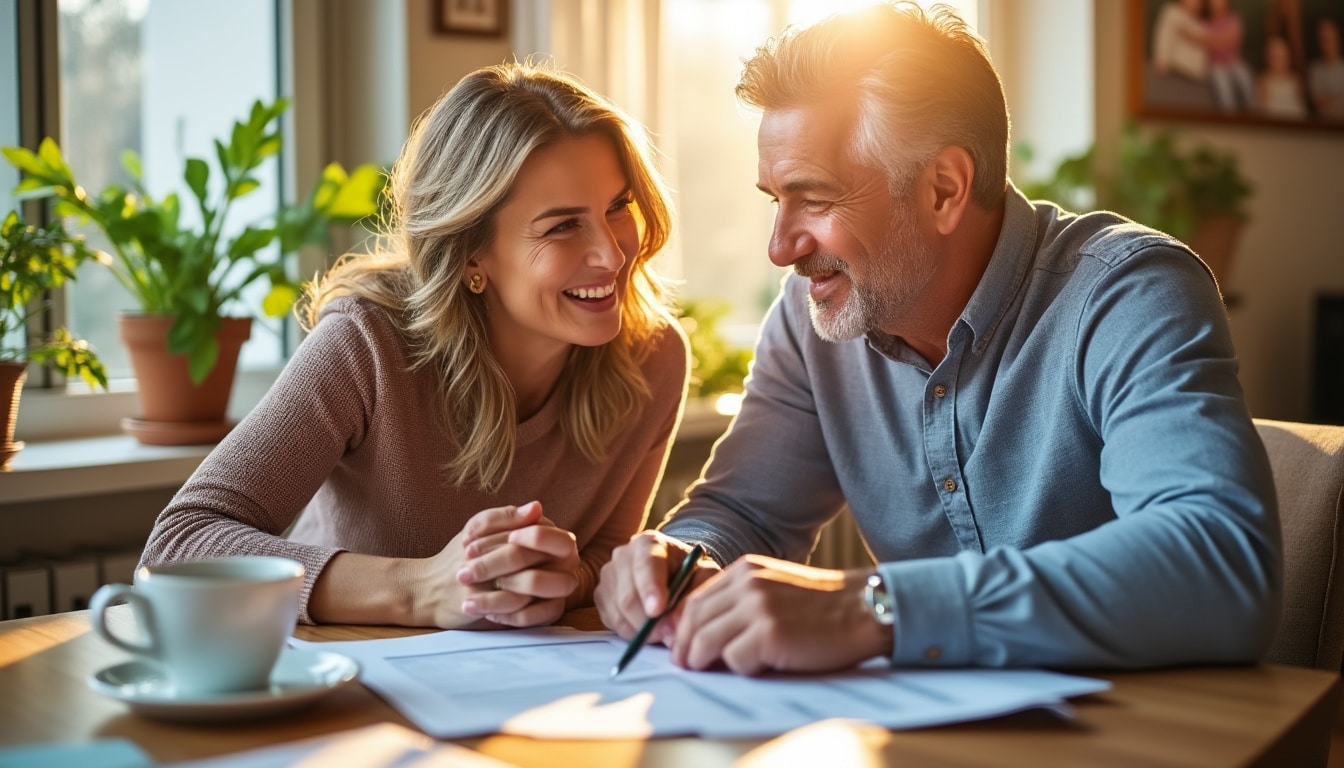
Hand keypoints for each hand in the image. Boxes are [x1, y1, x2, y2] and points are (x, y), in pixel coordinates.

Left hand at [454, 501, 579, 626]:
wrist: (465, 582)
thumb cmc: (478, 549)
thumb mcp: (483, 528)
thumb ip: (505, 517)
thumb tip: (536, 507)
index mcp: (555, 539)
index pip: (555, 540)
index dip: (533, 538)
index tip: (508, 539)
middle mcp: (564, 564)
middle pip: (536, 568)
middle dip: (495, 568)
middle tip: (463, 573)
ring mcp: (558, 589)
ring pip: (533, 591)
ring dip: (496, 597)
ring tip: (468, 599)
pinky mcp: (550, 611)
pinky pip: (533, 617)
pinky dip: (506, 616)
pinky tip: (484, 612)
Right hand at [595, 530, 718, 644]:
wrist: (674, 572)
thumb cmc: (689, 573)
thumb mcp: (702, 579)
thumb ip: (692, 598)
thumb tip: (672, 627)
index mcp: (649, 543)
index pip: (646, 566)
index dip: (650, 590)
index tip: (657, 611)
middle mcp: (623, 555)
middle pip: (627, 595)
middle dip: (648, 622)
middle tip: (669, 637)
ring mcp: (608, 575)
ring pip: (617, 612)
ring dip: (640, 631)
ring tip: (662, 632)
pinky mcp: (601, 595)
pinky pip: (610, 621)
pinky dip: (630, 632)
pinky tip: (647, 628)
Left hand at [670, 555, 891, 674]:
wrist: (864, 609)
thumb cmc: (824, 607)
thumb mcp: (776, 587)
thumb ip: (743, 600)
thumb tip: (708, 633)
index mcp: (746, 570)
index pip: (697, 600)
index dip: (684, 627)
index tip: (683, 647)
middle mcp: (747, 585)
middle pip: (695, 619)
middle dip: (684, 647)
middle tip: (685, 666)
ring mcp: (758, 608)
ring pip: (706, 641)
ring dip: (702, 661)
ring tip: (706, 672)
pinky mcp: (770, 634)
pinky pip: (734, 659)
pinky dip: (738, 669)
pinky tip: (755, 668)